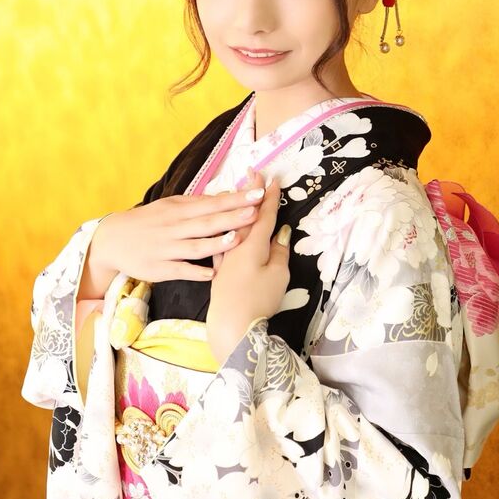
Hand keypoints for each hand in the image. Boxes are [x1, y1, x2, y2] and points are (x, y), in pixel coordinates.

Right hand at [81, 178, 274, 297]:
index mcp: (179, 210)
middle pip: (207, 222)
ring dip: (215, 244)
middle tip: (255, 211)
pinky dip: (194, 272)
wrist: (112, 240)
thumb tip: (226, 196)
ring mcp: (166, 249)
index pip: (212, 203)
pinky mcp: (159, 269)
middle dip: (231, 217)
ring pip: (194, 246)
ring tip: (236, 239)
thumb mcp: (170, 206)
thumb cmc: (149, 221)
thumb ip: (198, 203)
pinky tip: (211, 274)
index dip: (235, 199)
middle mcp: (174, 228)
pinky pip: (179, 270)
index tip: (258, 194)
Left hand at [206, 167, 291, 364]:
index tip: (272, 179)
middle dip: (249, 193)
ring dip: (233, 206)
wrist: (230, 324)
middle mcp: (236, 245)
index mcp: (253, 244)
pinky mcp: (217, 268)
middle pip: (243, 214)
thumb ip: (279, 252)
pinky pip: (219, 240)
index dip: (268, 197)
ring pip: (228, 225)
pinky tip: (219, 224)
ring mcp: (224, 256)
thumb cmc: (258, 300)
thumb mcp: (278, 276)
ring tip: (235, 190)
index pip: (263, 215)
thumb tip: (281, 234)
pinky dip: (222, 228)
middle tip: (253, 173)